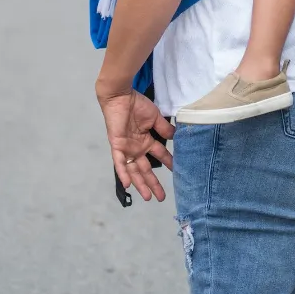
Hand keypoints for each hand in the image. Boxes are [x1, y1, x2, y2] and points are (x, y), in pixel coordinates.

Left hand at [97, 82, 175, 202]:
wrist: (121, 96)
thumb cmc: (137, 104)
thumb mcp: (155, 117)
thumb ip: (164, 129)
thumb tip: (176, 136)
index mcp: (146, 140)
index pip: (159, 155)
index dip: (167, 163)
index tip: (177, 172)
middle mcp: (136, 148)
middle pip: (146, 169)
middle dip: (153, 183)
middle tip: (162, 197)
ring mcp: (127, 149)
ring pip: (134, 171)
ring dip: (141, 184)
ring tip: (149, 197)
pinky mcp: (117, 146)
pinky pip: (120, 163)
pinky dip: (124, 173)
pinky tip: (129, 184)